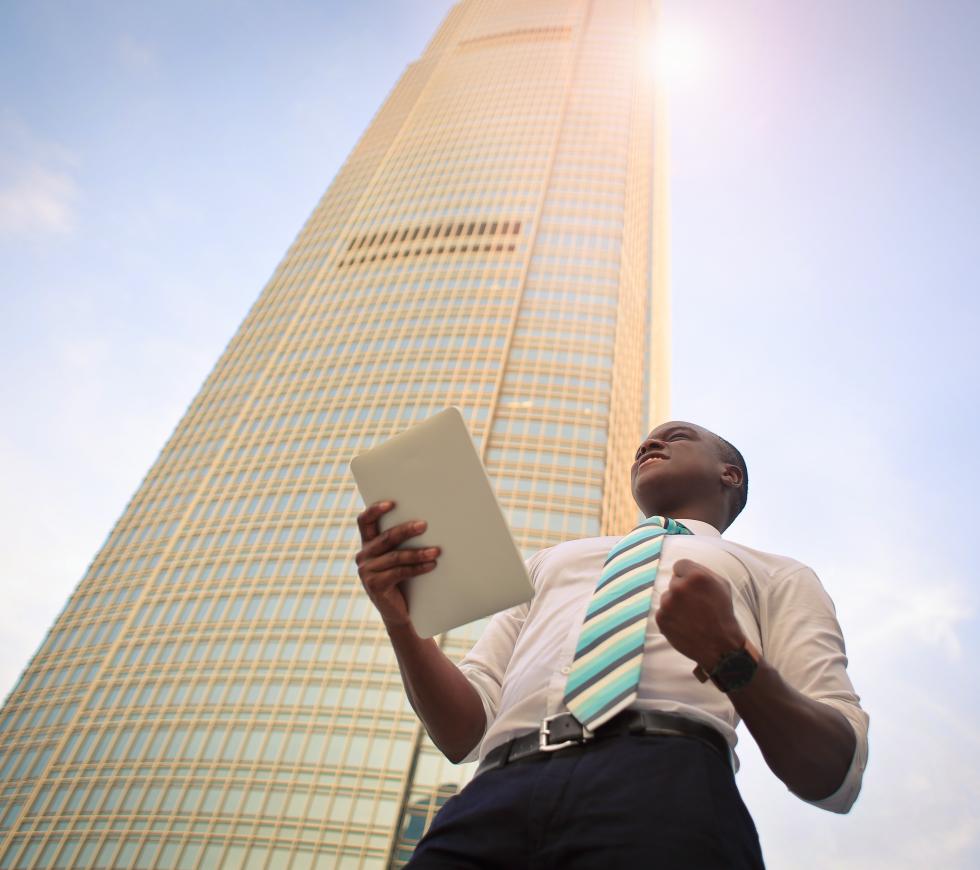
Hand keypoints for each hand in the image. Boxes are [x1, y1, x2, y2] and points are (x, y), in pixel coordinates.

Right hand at [355, 501, 440, 630]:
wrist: (399, 613)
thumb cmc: (404, 580)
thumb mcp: (399, 558)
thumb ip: (402, 542)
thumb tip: (425, 523)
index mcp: (368, 544)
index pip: (364, 521)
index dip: (375, 510)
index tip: (392, 503)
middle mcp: (363, 556)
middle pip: (385, 537)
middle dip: (406, 530)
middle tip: (424, 525)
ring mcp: (367, 571)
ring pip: (396, 556)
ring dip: (418, 553)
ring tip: (436, 550)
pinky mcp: (375, 585)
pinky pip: (399, 572)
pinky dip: (418, 568)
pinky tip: (431, 565)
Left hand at [654, 558, 745, 672]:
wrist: (720, 646)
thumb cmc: (723, 613)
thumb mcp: (721, 585)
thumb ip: (701, 571)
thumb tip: (681, 568)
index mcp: (696, 576)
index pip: (679, 565)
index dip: (687, 575)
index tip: (693, 586)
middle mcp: (679, 587)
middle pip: (674, 581)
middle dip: (683, 590)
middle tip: (696, 604)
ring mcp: (668, 603)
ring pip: (667, 597)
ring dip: (676, 604)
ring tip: (692, 617)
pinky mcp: (661, 618)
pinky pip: (663, 611)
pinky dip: (671, 617)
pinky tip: (685, 625)